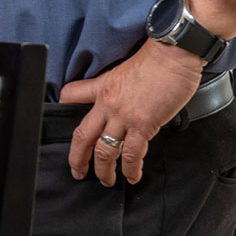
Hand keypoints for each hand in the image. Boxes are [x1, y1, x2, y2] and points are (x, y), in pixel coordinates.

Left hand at [59, 38, 203, 185]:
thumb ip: (115, 85)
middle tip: (77, 172)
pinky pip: (131, 154)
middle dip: (77, 158)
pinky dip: (130, 169)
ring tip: (106, 180)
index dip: (62, 107)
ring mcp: (124, 116)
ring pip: (104, 150)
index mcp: (101, 88)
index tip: (65, 121)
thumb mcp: (123, 68)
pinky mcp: (143, 125)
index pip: (70, 96)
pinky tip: (132, 176)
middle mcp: (107, 104)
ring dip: (104, 170)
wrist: (173, 54)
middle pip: (82, 136)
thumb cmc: (155, 59)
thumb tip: (119, 97)